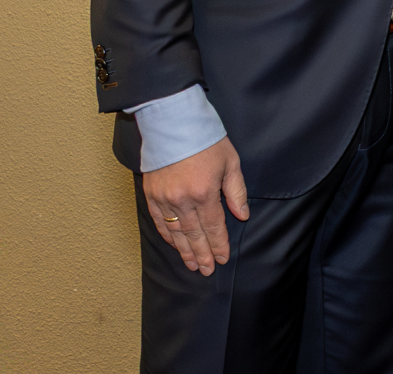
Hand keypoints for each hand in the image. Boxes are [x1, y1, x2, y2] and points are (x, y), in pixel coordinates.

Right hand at [143, 137, 248, 275]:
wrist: (173, 122)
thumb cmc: (206, 139)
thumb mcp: (231, 162)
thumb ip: (236, 192)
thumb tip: (242, 215)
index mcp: (205, 192)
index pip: (214, 226)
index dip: (219, 244)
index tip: (222, 259)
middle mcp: (182, 200)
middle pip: (194, 235)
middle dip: (202, 254)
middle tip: (206, 270)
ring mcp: (163, 198)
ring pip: (175, 232)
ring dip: (184, 250)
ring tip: (192, 264)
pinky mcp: (150, 194)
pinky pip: (159, 222)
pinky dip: (168, 236)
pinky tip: (175, 245)